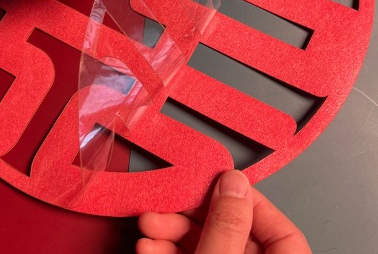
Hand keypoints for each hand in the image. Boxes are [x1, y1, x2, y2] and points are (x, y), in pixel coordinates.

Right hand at [137, 170, 311, 253]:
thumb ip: (226, 226)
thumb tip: (233, 181)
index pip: (281, 233)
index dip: (250, 204)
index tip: (217, 186)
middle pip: (232, 235)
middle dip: (190, 218)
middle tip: (164, 207)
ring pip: (205, 246)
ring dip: (170, 234)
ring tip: (147, 228)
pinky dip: (167, 253)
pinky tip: (147, 249)